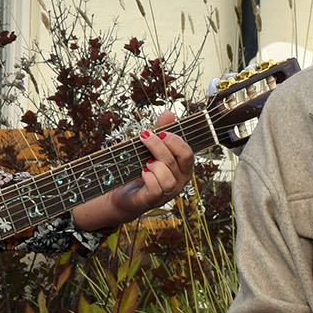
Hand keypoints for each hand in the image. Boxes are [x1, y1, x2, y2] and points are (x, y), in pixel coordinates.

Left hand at [70, 112, 195, 230]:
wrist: (124, 194)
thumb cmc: (141, 170)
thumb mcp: (150, 149)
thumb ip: (161, 132)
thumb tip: (168, 113)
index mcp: (182, 167)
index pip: (187, 152)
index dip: (175, 140)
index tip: (159, 132)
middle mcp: (179, 181)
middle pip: (178, 160)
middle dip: (160, 145)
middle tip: (145, 137)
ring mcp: (168, 193)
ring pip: (169, 177)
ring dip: (155, 163)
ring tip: (145, 160)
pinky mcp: (153, 200)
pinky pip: (157, 188)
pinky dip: (149, 177)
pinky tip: (142, 172)